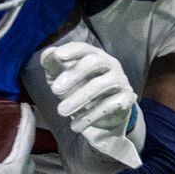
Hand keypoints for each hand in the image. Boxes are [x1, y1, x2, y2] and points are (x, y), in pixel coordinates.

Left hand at [40, 42, 142, 166]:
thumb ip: (54, 65)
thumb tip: (48, 53)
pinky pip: (110, 105)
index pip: (84, 48)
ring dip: (79, 99)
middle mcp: (109, 64)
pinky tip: (76, 125)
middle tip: (55, 91)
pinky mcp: (125, 99)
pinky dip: (91, 115)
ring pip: (100, 85)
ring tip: (61, 112)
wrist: (102, 115)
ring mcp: (119, 80)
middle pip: (94, 62)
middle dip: (73, 75)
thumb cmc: (80, 88)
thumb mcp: (63, 77)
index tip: (58, 56)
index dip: (72, 50)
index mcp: (94, 55)